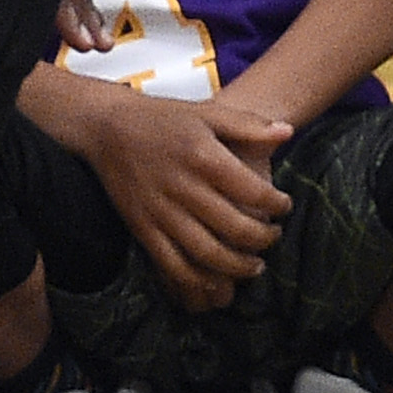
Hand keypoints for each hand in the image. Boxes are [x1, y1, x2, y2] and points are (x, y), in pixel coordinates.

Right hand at [78, 86, 290, 311]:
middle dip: (264, 239)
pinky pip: (171, 265)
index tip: (284, 206)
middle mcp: (183, 187)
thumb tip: (288, 131)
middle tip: (274, 237)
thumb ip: (249, 124)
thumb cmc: (161, 118)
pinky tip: (216, 280)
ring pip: (207, 254)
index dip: (278, 205)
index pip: (254, 191)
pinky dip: (198, 281)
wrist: (105, 126)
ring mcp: (160, 212)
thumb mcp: (207, 112)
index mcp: (204, 156)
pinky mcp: (141, 228)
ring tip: (255, 266)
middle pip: (235, 228)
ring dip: (238, 267)